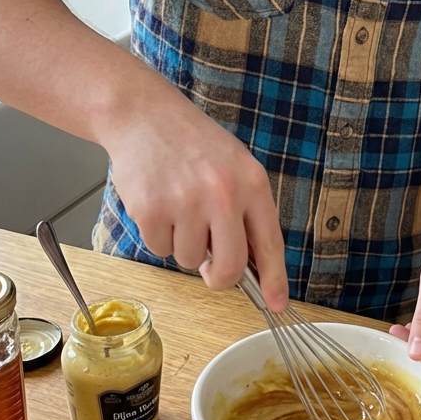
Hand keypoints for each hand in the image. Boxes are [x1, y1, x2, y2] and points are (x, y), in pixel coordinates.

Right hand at [102, 79, 288, 311]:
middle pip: (229, 267)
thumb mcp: (234, 166)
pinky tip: (158, 203)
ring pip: (189, 260)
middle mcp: (223, 194)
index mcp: (251, 183)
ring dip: (182, 244)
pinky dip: (157, 235)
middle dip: (217, 275)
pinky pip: (159, 249)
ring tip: (177, 206)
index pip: (269, 243)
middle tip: (208, 265)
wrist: (144, 115)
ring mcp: (186, 202)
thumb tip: (254, 264)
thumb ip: (246, 211)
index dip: (274, 280)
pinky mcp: (151, 210)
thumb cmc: (192, 144)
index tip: (276, 304)